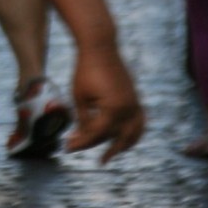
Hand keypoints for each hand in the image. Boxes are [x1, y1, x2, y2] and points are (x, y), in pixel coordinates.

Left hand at [67, 42, 143, 161]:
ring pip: (135, 133)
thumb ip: (84, 120)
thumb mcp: (79, 97)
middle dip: (102, 148)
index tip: (67, 147)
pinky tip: (122, 137)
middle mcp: (128, 108)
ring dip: (124, 145)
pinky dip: (133, 132)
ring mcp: (134, 103)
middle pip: (117, 138)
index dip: (81, 143)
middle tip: (92, 159)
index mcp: (112, 108)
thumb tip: (83, 138)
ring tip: (111, 153)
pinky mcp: (135, 98)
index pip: (97, 134)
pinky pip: (139, 121)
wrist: (100, 48)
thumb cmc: (85, 70)